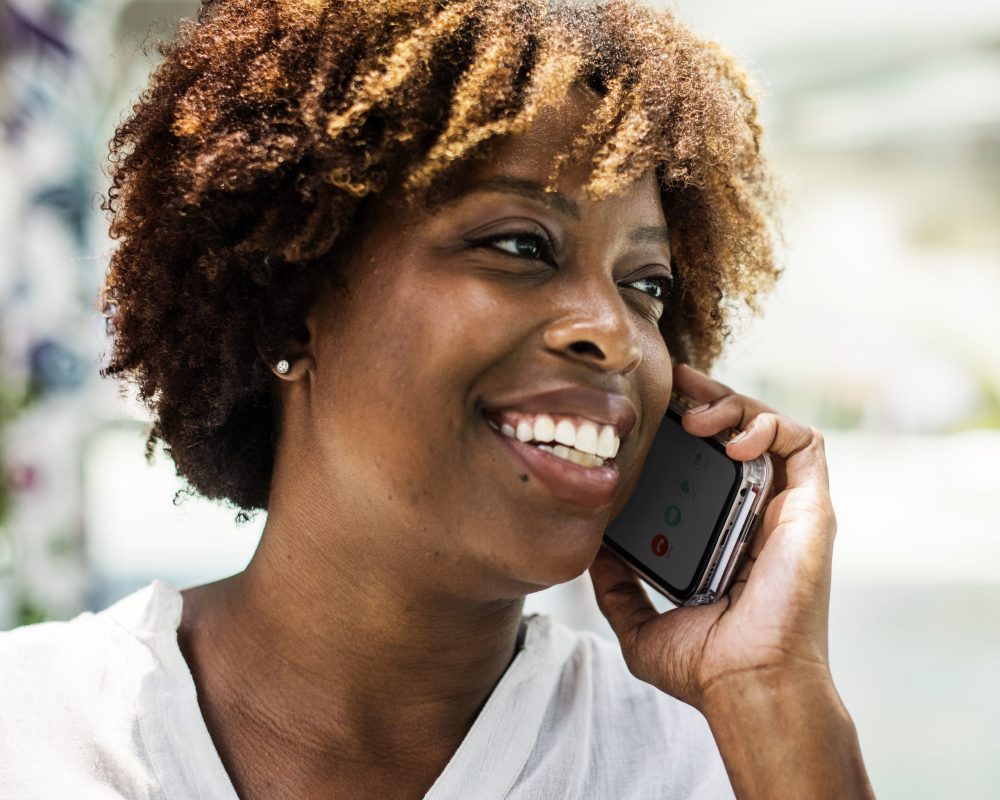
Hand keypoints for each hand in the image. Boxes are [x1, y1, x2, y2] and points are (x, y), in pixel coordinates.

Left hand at [589, 363, 837, 709]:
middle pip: (734, 431)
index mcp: (719, 533)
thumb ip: (616, 586)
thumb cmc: (704, 667)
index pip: (701, 462)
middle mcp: (754, 513)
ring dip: (732, 405)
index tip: (645, 409)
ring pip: (768, 426)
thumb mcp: (638, 621)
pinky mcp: (811, 507)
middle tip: (671, 388)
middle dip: (704, 398)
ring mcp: (783, 508)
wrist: (746, 686)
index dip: (679, 428)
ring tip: (694, 419)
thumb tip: (591, 550)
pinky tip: (731, 442)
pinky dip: (770, 425)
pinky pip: (805, 443)